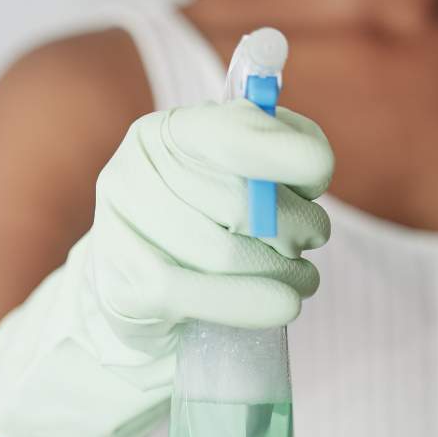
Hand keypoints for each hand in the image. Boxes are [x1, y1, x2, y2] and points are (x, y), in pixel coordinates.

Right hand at [0, 99, 333, 436]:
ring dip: (283, 270)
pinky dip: (251, 303)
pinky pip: (195, 295)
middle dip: (295, 225)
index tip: (319, 173)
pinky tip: (284, 304)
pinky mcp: (121, 287)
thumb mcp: (237, 170)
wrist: (137, 284)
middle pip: (240, 204)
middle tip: (312, 238)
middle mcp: (132, 173)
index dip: (283, 151)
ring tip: (300, 275)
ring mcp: (118, 232)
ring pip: (224, 254)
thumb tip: (311, 164)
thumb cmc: (202, 218)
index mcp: (165, 132)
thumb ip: (276, 148)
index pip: (230, 134)